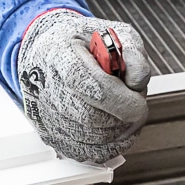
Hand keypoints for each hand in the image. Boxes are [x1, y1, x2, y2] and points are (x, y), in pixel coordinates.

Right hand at [17, 9, 150, 162]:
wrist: (46, 52)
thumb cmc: (80, 43)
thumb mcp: (112, 32)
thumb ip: (132, 52)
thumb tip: (137, 81)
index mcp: (62, 55)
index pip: (94, 89)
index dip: (122, 100)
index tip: (137, 100)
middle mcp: (49, 87)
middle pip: (93, 120)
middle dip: (124, 117)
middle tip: (133, 105)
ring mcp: (47, 114)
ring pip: (93, 140)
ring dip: (118, 132)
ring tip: (121, 112)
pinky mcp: (50, 133)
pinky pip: (84, 152)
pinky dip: (107, 146)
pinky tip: (112, 129)